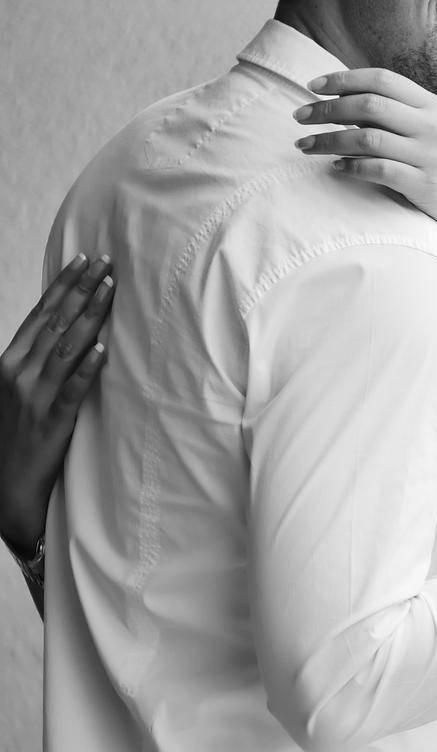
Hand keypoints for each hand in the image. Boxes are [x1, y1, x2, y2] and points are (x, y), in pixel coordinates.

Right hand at [0, 254, 113, 552]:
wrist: (5, 490)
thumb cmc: (15, 437)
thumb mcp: (17, 392)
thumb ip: (39, 362)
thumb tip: (69, 330)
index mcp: (7, 363)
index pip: (40, 315)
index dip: (63, 286)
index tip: (85, 260)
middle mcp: (18, 375)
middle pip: (55, 323)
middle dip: (82, 289)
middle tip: (108, 262)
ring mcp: (34, 398)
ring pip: (66, 348)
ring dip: (90, 316)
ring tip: (111, 289)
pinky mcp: (52, 423)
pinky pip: (71, 390)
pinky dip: (86, 368)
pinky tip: (102, 349)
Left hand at [293, 69, 436, 236]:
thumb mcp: (425, 133)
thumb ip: (393, 115)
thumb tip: (339, 100)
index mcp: (431, 105)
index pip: (382, 79)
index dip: (344, 79)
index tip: (313, 86)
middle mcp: (433, 126)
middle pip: (369, 105)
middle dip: (326, 109)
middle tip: (299, 117)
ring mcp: (430, 155)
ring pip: (368, 137)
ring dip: (328, 140)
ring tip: (305, 145)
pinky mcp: (424, 184)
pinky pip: (378, 170)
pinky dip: (351, 167)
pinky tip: (335, 168)